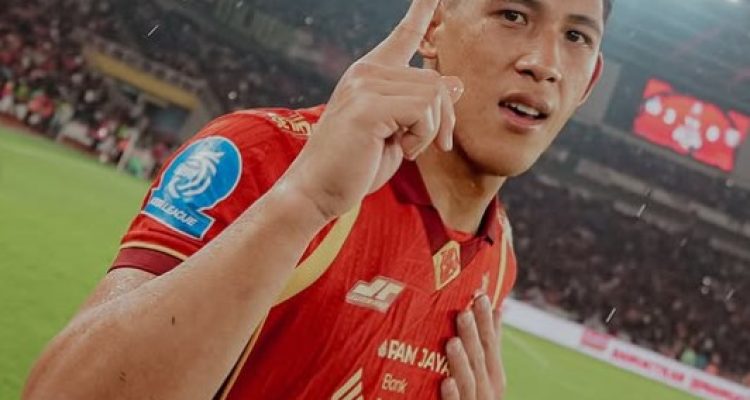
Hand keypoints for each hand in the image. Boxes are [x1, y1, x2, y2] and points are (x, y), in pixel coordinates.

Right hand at [283, 0, 463, 220]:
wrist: (317, 192)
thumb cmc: (355, 166)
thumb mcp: (397, 133)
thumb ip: (422, 108)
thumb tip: (456, 84)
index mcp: (369, 75)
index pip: (403, 36)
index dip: (421, 11)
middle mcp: (365, 71)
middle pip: (435, 81)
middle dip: (443, 120)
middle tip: (429, 147)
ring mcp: (364, 84)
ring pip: (433, 96)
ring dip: (430, 131)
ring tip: (405, 148)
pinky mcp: (368, 105)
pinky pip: (423, 111)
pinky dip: (422, 137)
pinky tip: (399, 149)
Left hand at [442, 295, 505, 399]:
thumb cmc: (473, 395)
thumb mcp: (485, 371)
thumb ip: (489, 343)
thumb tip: (497, 307)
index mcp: (494, 375)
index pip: (492, 344)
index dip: (487, 321)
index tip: (480, 296)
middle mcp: (488, 390)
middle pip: (481, 359)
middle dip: (473, 335)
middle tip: (463, 311)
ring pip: (469, 382)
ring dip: (461, 362)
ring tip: (452, 342)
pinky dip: (453, 395)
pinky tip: (446, 382)